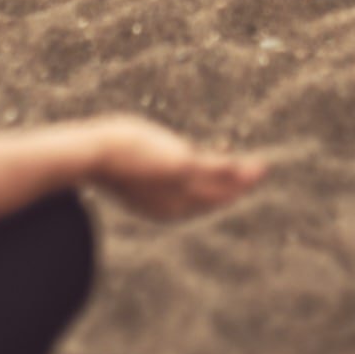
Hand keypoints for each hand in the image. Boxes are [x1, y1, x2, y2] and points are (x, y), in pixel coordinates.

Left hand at [85, 116, 266, 219]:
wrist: (92, 155)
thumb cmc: (97, 156)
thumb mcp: (121, 159)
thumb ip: (134, 161)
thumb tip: (123, 146)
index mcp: (157, 207)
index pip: (192, 202)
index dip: (212, 193)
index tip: (224, 173)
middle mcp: (174, 204)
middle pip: (212, 200)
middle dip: (235, 190)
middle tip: (256, 178)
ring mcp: (181, 186)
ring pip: (221, 188)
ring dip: (245, 180)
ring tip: (263, 172)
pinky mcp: (186, 166)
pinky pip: (221, 171)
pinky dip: (242, 170)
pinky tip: (257, 166)